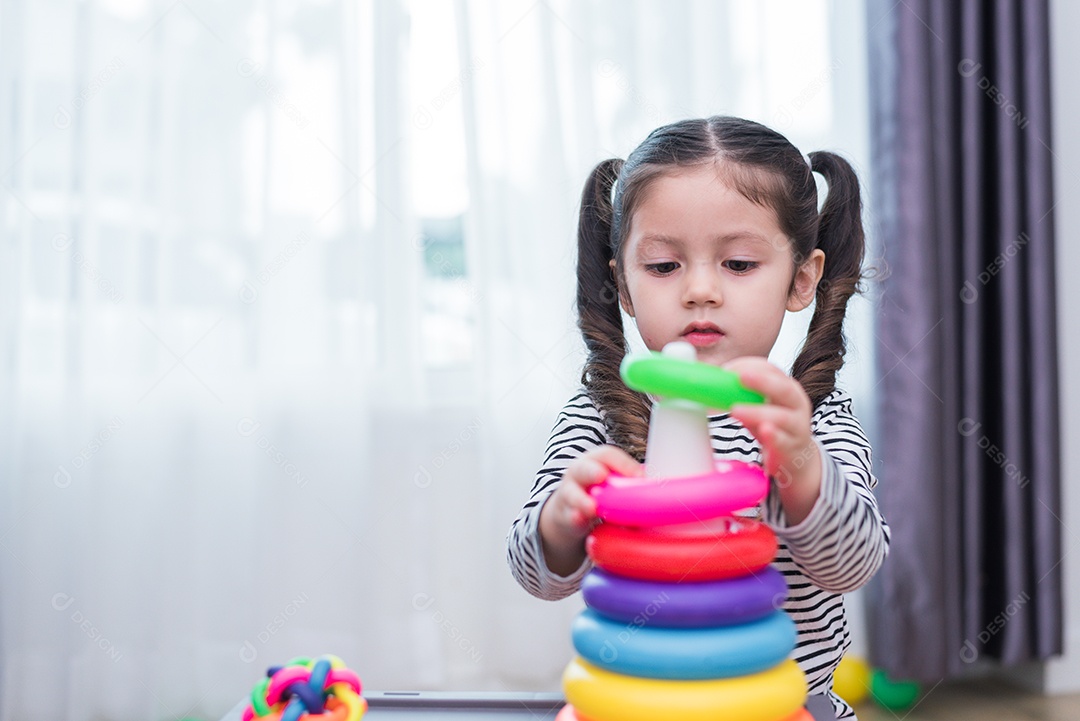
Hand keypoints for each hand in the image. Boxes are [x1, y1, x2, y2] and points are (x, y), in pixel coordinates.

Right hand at [538, 445, 642, 574]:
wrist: (570, 512)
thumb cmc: (600, 493)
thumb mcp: (614, 484)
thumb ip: (633, 483)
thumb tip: (664, 486)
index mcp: (596, 462)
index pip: (608, 455)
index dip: (623, 464)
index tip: (640, 477)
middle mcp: (579, 473)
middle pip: (583, 468)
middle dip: (592, 471)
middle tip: (601, 476)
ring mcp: (569, 493)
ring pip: (572, 494)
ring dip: (582, 500)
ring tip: (591, 508)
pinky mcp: (563, 514)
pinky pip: (568, 516)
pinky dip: (574, 518)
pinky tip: (579, 520)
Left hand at [724, 357, 821, 524]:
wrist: (796, 456)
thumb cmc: (773, 425)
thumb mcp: (759, 408)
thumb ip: (742, 397)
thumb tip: (708, 386)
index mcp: (787, 387)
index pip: (771, 370)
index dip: (750, 366)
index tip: (727, 369)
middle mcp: (796, 404)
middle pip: (782, 388)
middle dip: (761, 381)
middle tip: (738, 377)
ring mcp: (798, 426)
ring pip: (781, 417)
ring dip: (757, 412)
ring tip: (736, 410)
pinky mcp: (793, 448)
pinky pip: (783, 442)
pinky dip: (773, 437)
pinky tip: (765, 431)